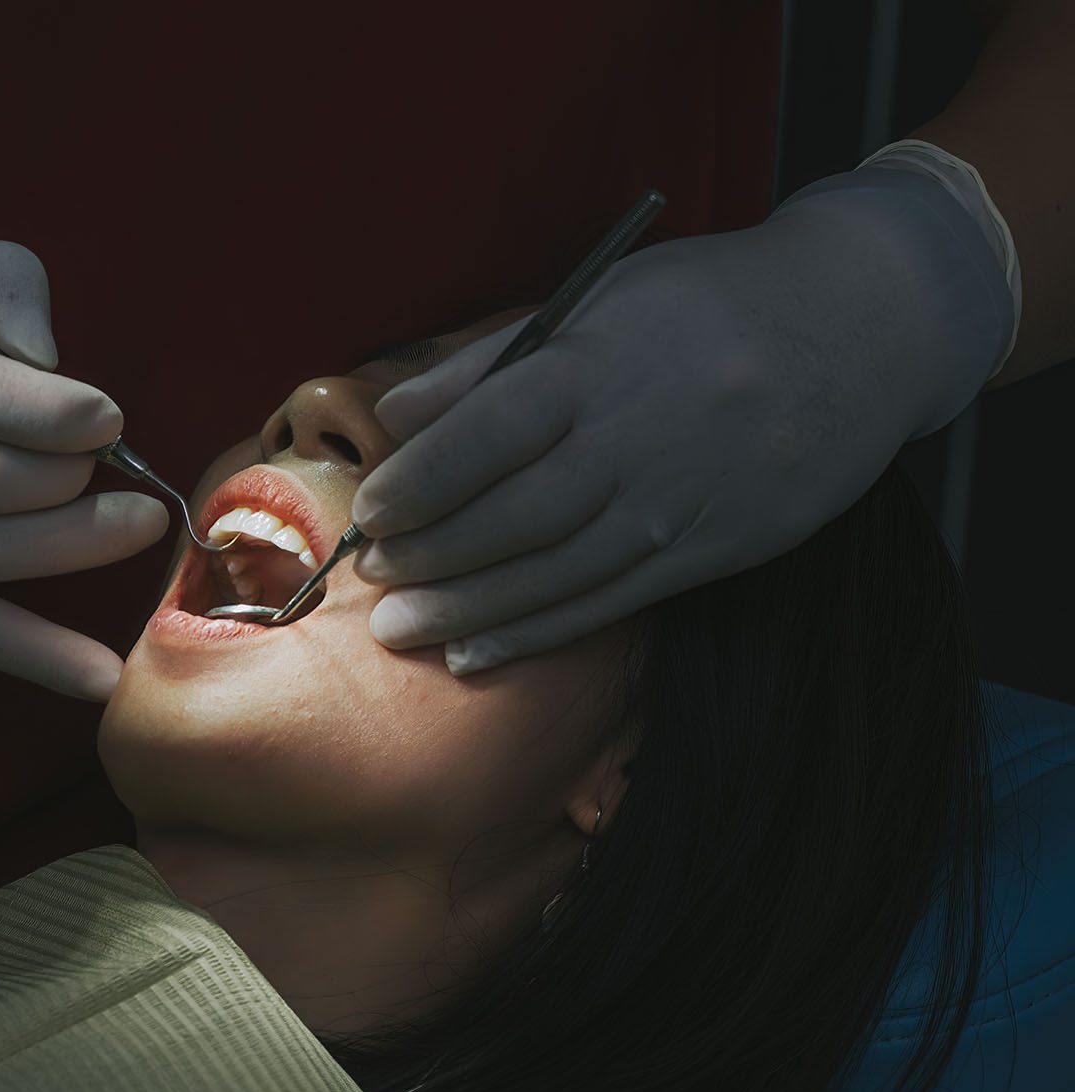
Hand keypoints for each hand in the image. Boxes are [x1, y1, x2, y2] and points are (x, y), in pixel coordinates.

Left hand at [349, 169, 1012, 671]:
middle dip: (432, 555)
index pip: (491, 434)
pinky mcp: (714, 550)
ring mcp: (680, 503)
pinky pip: (608, 603)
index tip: (369, 509)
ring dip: (468, 609)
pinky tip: (474, 652)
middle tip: (373, 574)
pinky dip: (535, 633)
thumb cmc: (707, 306)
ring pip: (555, 573)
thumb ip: (490, 363)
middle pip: (515, 516)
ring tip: (399, 628)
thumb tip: (396, 415)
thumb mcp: (601, 300)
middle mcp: (639, 441)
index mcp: (601, 364)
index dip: (422, 481)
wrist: (861, 326)